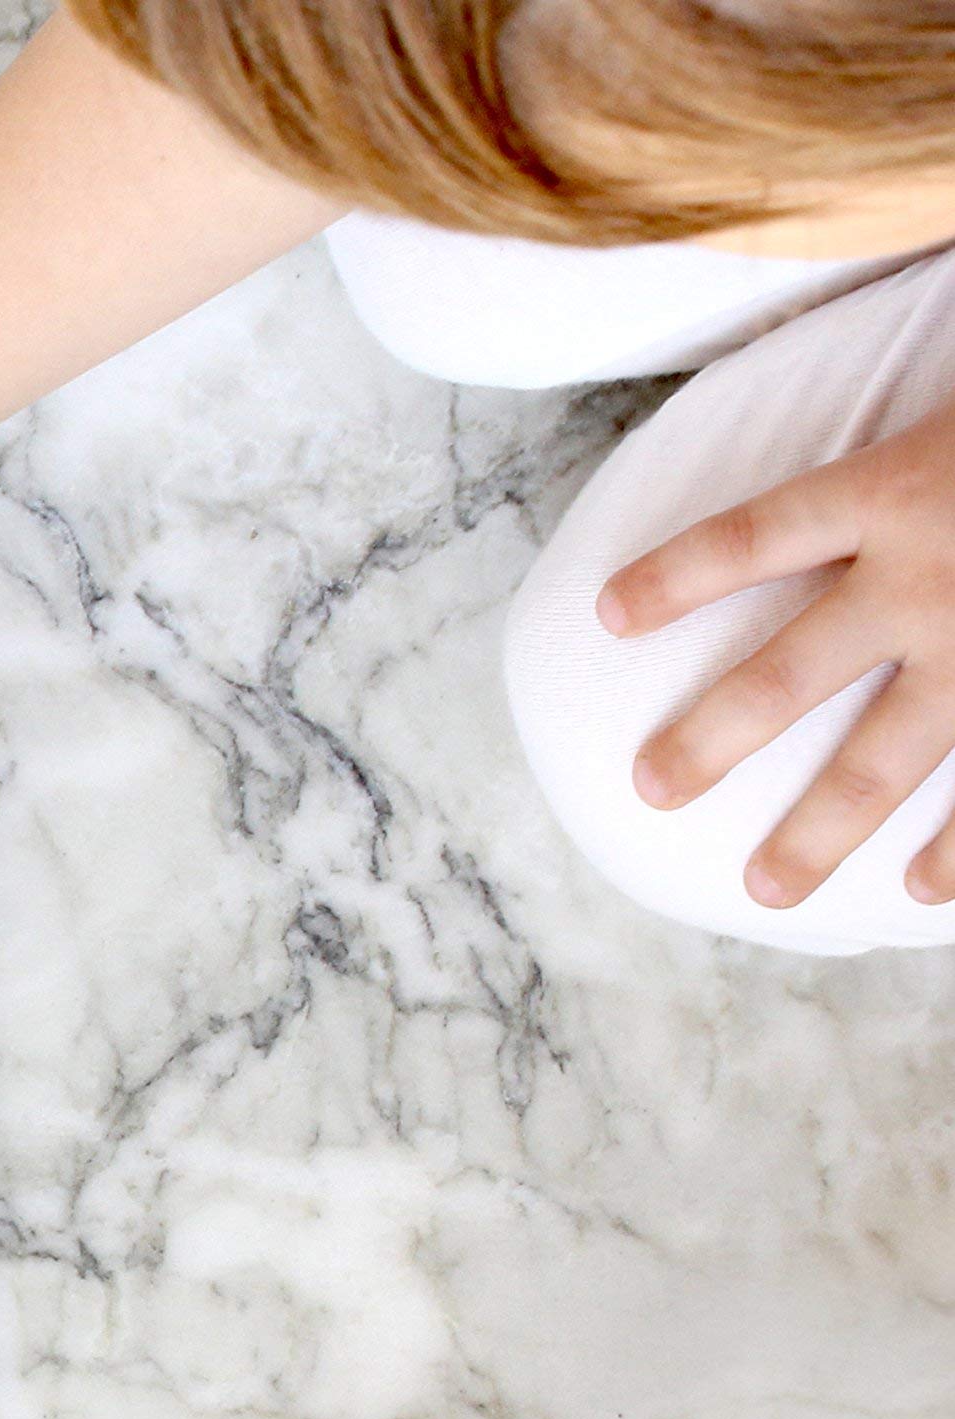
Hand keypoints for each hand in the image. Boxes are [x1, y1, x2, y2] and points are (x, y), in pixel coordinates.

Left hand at [598, 392, 954, 907]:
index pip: (757, 535)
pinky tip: (929, 891)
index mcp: (902, 482)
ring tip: (767, 888)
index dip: (678, 576)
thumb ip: (915, 436)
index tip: (606, 614)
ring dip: (822, 827)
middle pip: (788, 671)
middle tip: (648, 788)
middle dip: (711, 737)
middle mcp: (929, 571)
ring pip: (885, 752)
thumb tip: (872, 417)